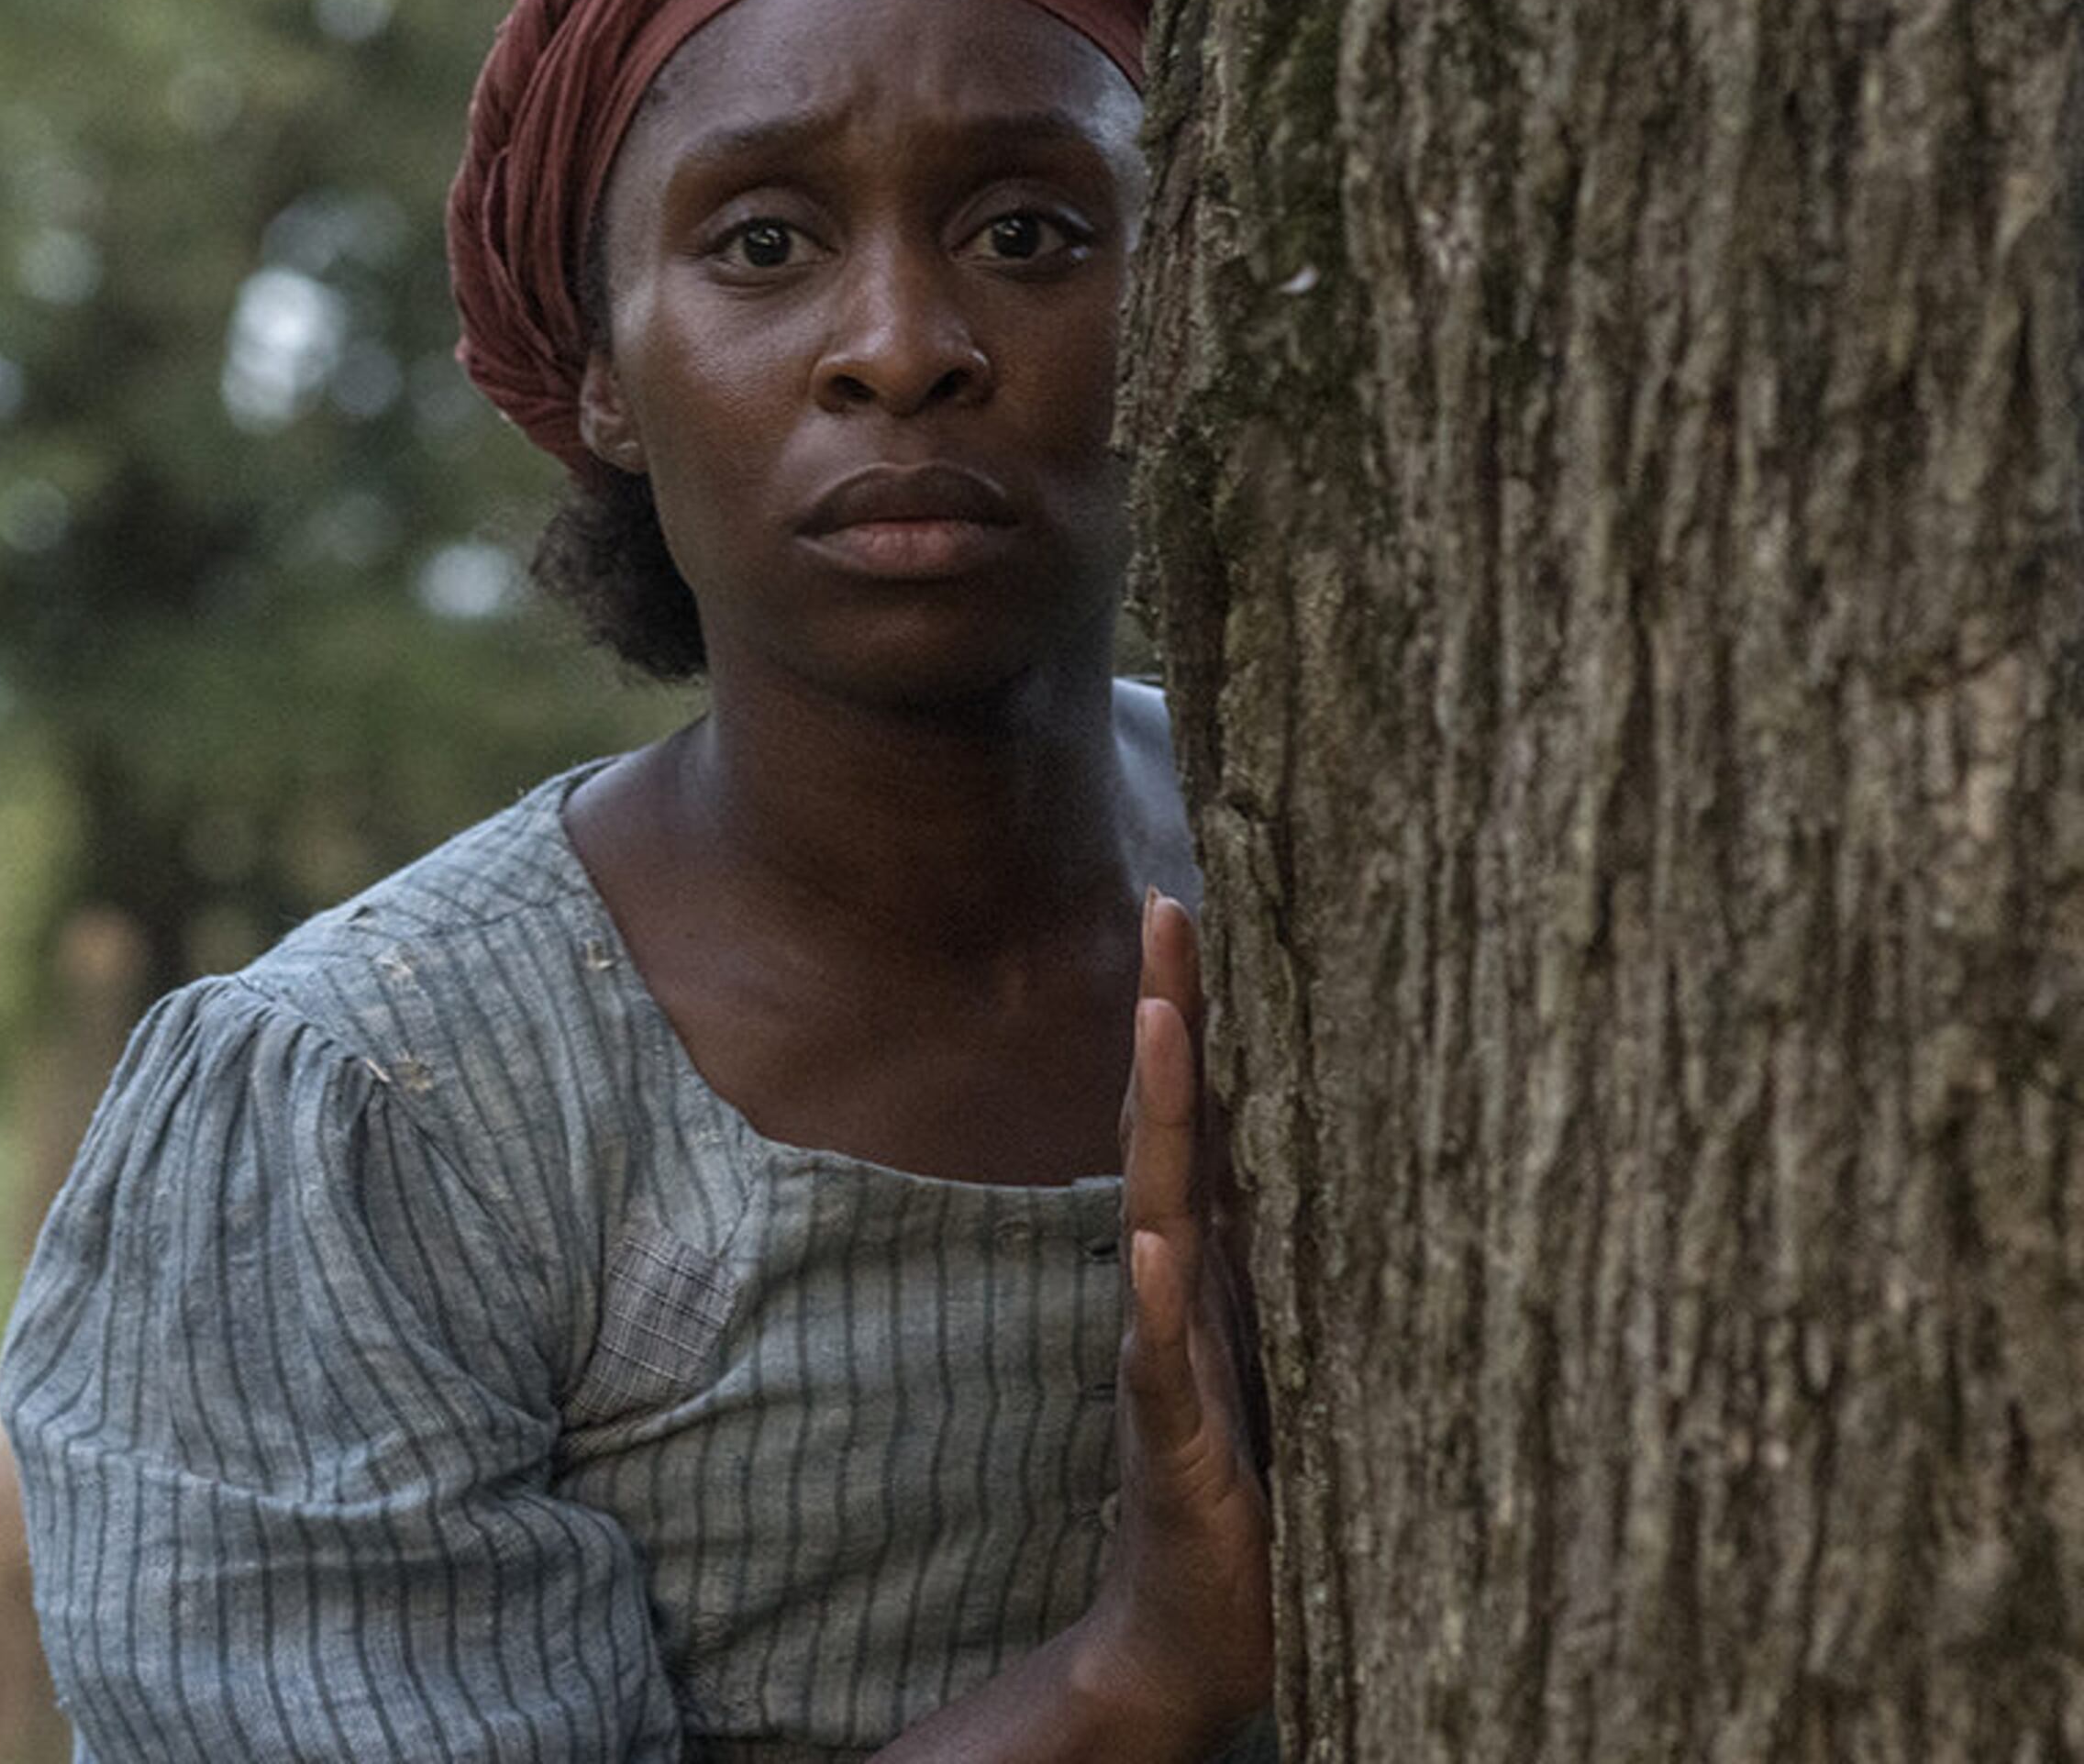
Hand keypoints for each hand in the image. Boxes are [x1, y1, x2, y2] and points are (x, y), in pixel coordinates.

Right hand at [1072, 891, 1271, 1745]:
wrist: (1191, 1633)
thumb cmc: (1261, 1500)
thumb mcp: (1310, 1363)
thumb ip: (1319, 1273)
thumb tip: (1391, 1170)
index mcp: (1221, 1268)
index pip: (1209, 1115)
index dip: (1202, 1016)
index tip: (1203, 908)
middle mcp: (1181, 1291)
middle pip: (1169, 1127)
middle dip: (1166, 1014)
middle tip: (1167, 907)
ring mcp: (1166, 1357)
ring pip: (1155, 1210)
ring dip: (1153, 1114)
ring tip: (1154, 1020)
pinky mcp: (1169, 1440)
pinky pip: (1156, 1357)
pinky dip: (1151, 1296)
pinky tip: (1148, 1240)